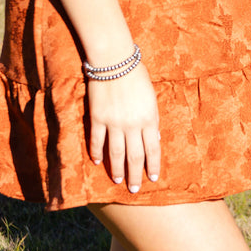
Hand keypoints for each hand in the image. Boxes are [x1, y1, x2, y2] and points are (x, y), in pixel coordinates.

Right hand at [87, 64, 161, 192]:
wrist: (114, 60)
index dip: (153, 165)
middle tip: (134, 189)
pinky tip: (97, 162)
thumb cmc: (136, 75)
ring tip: (118, 180)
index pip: (152, 149)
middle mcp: (132, 125)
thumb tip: (153, 138)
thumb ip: (152, 118)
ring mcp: (113, 122)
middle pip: (134, 156)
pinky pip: (97, 140)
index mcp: (149, 119)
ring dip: (117, 169)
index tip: (153, 178)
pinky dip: (97, 152)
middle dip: (135, 175)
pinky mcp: (97, 118)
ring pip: (116, 153)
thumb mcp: (151, 97)